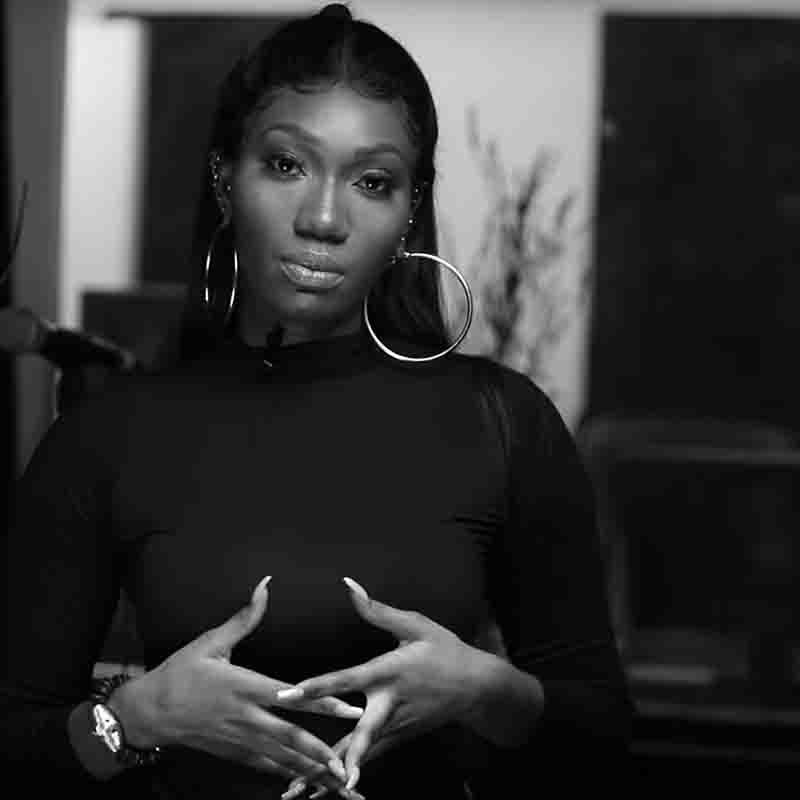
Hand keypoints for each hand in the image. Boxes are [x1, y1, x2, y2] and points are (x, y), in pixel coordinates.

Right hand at [109, 576, 360, 787]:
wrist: (146, 712)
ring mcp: (238, 739)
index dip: (321, 701)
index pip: (289, 694)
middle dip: (322, 749)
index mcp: (242, 685)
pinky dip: (287, 774)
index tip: (349, 707)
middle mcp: (244, 716)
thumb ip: (244, 618)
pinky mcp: (232, 753)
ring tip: (337, 781)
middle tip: (349, 761)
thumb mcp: (210, 641)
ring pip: (280, 757)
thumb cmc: (179, 673)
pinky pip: (265, 767)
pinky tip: (307, 783)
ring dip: (310, 769)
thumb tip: (265, 586)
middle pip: (289, 736)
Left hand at [277, 577, 488, 792]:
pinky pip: (369, 758)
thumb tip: (349, 584)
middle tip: (301, 773)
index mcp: (391, 672)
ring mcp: (396, 727)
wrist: (477, 688)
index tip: (292, 693)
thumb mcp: (416, 624)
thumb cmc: (445, 650)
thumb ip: (378, 609)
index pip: (349, 679)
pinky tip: (323, 791)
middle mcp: (391, 704)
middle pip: (360, 734)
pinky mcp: (399, 739)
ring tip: (298, 792)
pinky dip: (345, 774)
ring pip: (360, 754)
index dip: (319, 686)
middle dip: (332, 755)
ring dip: (329, 775)